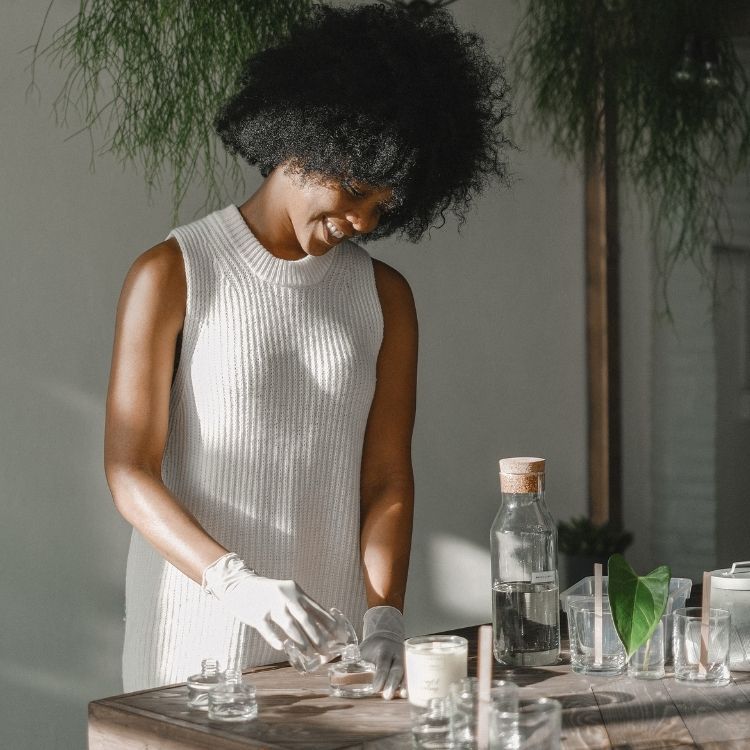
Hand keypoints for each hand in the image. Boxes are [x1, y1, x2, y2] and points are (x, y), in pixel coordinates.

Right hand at [202, 553, 335, 650]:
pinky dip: (275, 638)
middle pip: (306, 619)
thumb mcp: (287, 594)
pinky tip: (282, 647)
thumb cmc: (268, 594)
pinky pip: (267, 628)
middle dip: (318, 637)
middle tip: (326, 652)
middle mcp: (286, 597)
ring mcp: (271, 605)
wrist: (239, 585)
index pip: (317, 610)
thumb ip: (302, 608)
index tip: (339, 637)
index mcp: (297, 592)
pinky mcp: (256, 614)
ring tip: (309, 655)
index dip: (329, 625)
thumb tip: (321, 629)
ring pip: (289, 624)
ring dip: (301, 641)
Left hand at [359, 605, 404, 699]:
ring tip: (403, 695)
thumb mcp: (362, 651)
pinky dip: (409, 685)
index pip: (383, 662)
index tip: (375, 688)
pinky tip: (408, 695)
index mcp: (383, 649)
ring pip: (407, 672)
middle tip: (387, 696)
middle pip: (397, 668)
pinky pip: (411, 676)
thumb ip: (352, 661)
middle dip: (392, 683)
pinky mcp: (409, 667)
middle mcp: (396, 654)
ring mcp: (405, 660)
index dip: (380, 675)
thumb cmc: (371, 647)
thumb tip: (334, 673)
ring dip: (404, 685)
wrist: (387, 636)